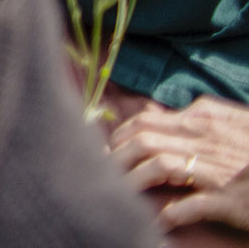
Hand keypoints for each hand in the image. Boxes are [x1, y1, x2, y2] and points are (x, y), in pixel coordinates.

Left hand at [111, 96, 248, 228]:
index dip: (118, 136)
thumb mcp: (233, 120)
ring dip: (132, 180)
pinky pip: (191, 205)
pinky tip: (158, 220)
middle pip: (144, 142)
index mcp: (203, 119)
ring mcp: (217, 170)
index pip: (145, 121)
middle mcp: (205, 140)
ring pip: (159, 166)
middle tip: (101, 171)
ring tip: (119, 194)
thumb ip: (201, 114)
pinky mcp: (230, 200)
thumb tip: (166, 114)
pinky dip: (170, 213)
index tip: (106, 149)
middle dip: (115, 157)